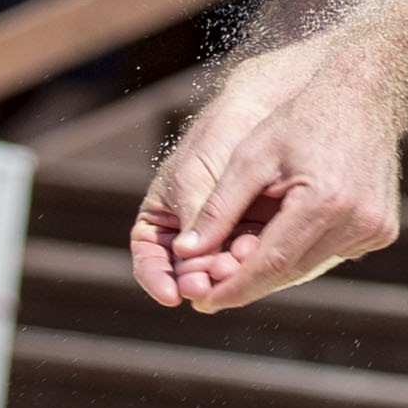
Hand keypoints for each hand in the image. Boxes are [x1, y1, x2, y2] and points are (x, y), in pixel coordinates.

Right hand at [131, 83, 275, 307]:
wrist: (257, 113)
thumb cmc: (214, 140)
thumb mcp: (195, 180)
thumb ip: (195, 220)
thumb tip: (188, 261)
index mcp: (159, 222)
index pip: (150, 261)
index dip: (156, 280)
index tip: (171, 294)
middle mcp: (188, 234)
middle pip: (185, 271)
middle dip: (196, 279)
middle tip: (207, 286)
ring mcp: (222, 236)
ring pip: (218, 267)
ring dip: (224, 274)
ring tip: (233, 273)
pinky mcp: (252, 234)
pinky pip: (247, 257)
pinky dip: (249, 262)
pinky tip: (255, 262)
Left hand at [162, 79, 404, 312]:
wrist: (366, 96)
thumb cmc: (301, 119)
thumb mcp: (252, 157)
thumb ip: (219, 207)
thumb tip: (185, 252)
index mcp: (324, 201)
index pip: (270, 263)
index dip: (233, 286)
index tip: (203, 302)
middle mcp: (357, 222)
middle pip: (291, 271)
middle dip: (249, 284)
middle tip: (211, 295)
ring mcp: (375, 230)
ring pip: (310, 267)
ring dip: (273, 273)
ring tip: (235, 274)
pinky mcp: (382, 231)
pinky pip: (331, 255)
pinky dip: (302, 255)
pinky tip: (277, 247)